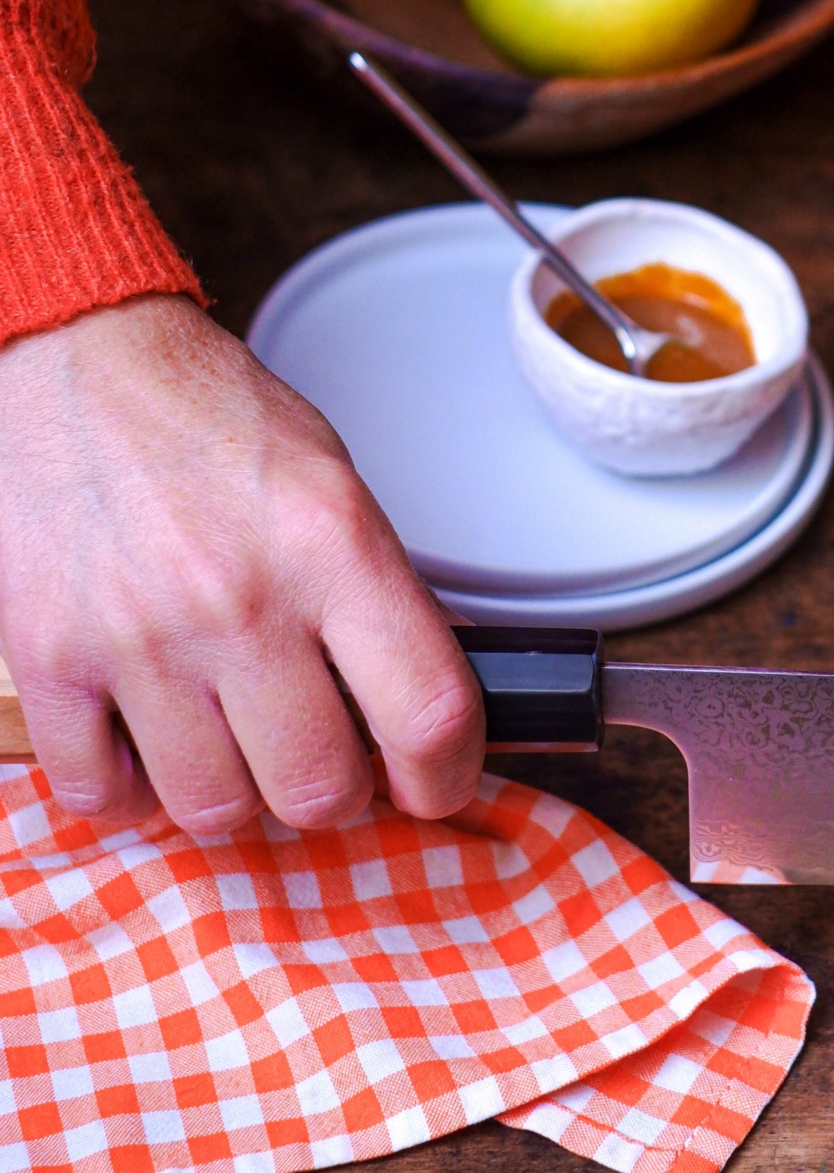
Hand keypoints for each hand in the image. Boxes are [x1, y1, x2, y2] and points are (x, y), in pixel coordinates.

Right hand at [0, 294, 483, 835]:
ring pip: (214, 809)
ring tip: (234, 743)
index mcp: (330, 544)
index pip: (426, 711)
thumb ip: (375, 596)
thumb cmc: (210, 421)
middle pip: (318, 787)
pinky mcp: (49, 660)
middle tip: (325, 756)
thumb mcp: (334, 485)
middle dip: (333, 789)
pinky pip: (98, 794)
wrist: (79, 362)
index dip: (446, 774)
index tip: (435, 782)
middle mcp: (239, 598)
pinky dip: (128, 794)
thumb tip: (419, 707)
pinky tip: (149, 746)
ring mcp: (138, 638)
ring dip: (236, 795)